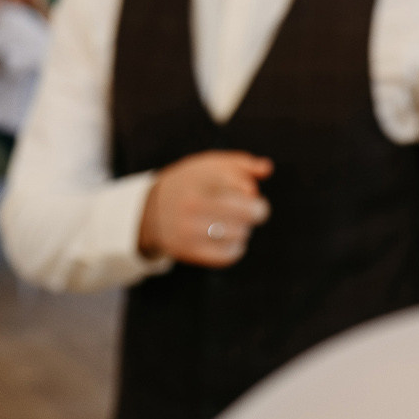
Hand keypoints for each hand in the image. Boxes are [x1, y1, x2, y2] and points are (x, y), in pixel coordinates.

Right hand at [138, 151, 271, 266]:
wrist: (151, 210)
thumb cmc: (191, 182)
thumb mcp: (211, 163)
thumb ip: (242, 163)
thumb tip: (268, 169)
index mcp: (201, 177)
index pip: (242, 184)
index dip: (251, 189)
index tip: (249, 191)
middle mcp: (194, 202)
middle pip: (244, 211)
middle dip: (258, 211)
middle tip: (259, 212)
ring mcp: (189, 228)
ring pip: (238, 233)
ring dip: (245, 229)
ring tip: (240, 225)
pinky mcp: (188, 250)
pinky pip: (225, 255)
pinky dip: (236, 248)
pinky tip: (234, 241)